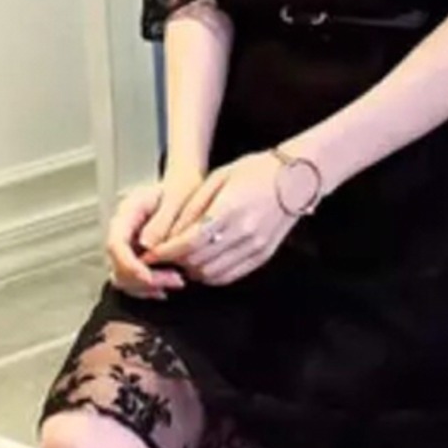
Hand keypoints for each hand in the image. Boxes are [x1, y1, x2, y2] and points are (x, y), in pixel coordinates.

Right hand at [103, 179, 190, 300]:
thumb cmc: (181, 189)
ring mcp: (128, 245)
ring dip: (147, 287)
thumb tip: (146, 246)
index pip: (116, 244)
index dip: (130, 265)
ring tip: (177, 281)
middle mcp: (123, 230)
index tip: (149, 277)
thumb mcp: (176, 197)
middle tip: (176, 279)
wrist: (184, 187)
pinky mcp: (137, 257)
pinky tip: (167, 286)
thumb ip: (161, 220)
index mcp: (128, 212)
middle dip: (144, 280)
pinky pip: (134, 280)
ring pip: (123, 277)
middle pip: (117, 265)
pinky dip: (149, 288)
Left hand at [141, 151, 304, 286]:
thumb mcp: (217, 178)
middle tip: (164, 254)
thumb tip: (164, 234)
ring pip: (212, 274)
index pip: (188, 242)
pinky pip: (230, 276)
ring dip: (191, 270)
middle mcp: (244, 233)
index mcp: (229, 210)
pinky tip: (203, 263)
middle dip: (174, 262)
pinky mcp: (263, 256)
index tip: (150, 252)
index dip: (165, 251)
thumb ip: (191, 208)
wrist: (296, 177)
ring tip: (183, 258)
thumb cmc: (255, 171)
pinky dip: (211, 275)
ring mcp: (255, 247)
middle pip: (197, 262)